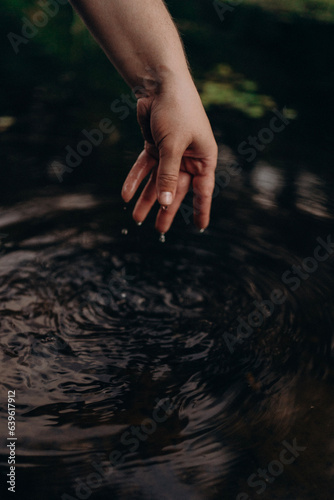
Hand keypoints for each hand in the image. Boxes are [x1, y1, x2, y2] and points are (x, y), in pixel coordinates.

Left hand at [121, 76, 217, 232]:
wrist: (159, 83)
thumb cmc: (177, 111)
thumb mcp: (173, 145)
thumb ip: (168, 175)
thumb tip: (164, 202)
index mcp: (203, 158)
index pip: (204, 190)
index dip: (201, 209)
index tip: (200, 227)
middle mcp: (188, 158)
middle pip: (176, 189)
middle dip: (165, 209)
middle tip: (158, 229)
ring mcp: (170, 153)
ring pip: (157, 182)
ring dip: (146, 198)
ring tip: (137, 218)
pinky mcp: (154, 147)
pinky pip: (144, 168)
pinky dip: (135, 179)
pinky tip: (126, 195)